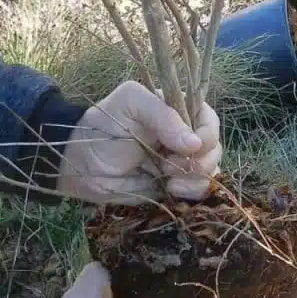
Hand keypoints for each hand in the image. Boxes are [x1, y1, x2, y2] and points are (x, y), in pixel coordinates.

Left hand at [57, 81, 221, 204]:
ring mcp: (182, 162)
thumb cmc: (105, 125)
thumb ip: (163, 116)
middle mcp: (185, 136)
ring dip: (196, 178)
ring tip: (169, 180)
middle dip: (199, 160)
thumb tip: (195, 144)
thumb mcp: (131, 104)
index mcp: (178, 110)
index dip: (207, 133)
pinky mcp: (177, 185)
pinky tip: (171, 189)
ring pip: (211, 170)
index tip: (192, 146)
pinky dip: (192, 193)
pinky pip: (200, 190)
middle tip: (170, 164)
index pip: (208, 119)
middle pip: (214, 147)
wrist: (83, 163)